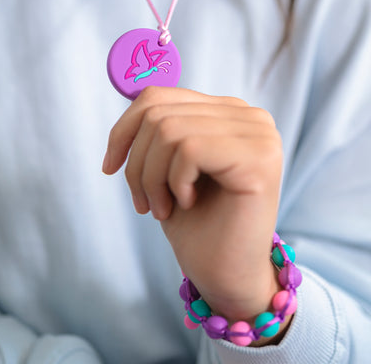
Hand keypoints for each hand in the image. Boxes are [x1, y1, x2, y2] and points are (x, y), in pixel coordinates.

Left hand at [103, 86, 288, 343]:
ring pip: (170, 130)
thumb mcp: (167, 167)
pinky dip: (175, 181)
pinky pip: (190, 149)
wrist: (226, 273)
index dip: (124, 129)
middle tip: (144, 202)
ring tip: (161, 208)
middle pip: (160, 114)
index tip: (110, 167)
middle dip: (137, 164)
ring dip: (152, 177)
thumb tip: (129, 102)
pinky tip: (187, 203)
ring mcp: (259, 135)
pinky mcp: (260, 158)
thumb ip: (161, 129)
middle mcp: (249, 116)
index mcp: (227, 114)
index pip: (160, 96)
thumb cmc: (196, 222)